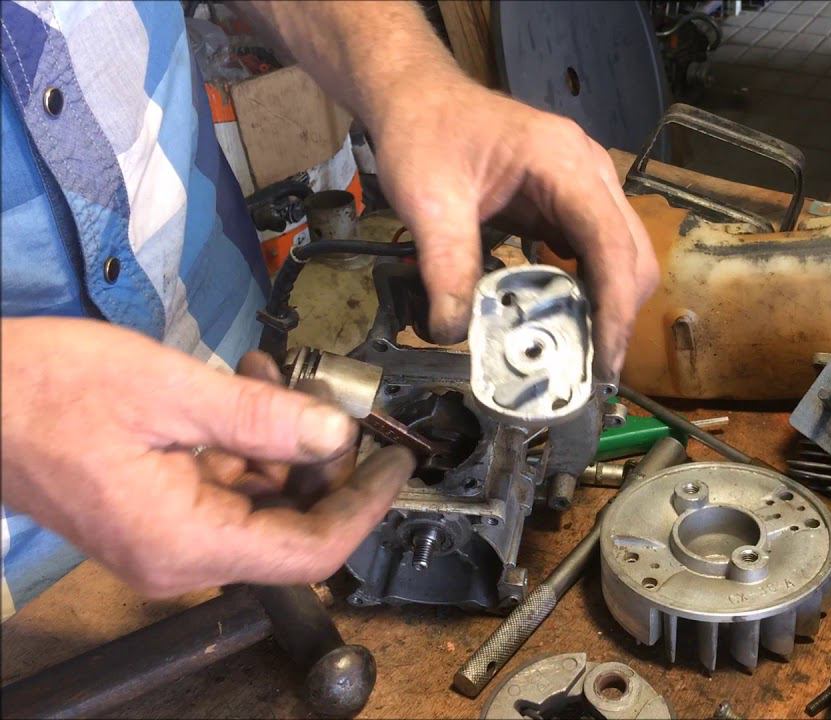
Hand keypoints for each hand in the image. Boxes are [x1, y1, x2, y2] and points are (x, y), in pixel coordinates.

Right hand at [0, 317, 412, 596]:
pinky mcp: (151, 514)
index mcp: (187, 542)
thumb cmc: (47, 390)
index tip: (396, 459)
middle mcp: (180, 558)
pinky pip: (224, 489)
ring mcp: (164, 540)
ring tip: (272, 376)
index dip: (365, 505)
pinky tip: (244, 389)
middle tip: (325, 395)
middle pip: (292, 527)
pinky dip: (245, 442)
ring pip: (261, 504)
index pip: (313, 550)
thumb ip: (262, 418)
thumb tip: (337, 433)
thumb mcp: (170, 391)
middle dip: (322, 461)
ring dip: (282, 442)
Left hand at [368, 82, 659, 378]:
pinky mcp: (572, 203)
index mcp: (564, 163)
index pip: (610, 243)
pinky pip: (597, 253)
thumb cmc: (425, 131)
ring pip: (623, 257)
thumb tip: (453, 332)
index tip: (605, 357)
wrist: (417, 95)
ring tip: (579, 353)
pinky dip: (588, 290)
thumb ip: (446, 266)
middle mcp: (590, 172)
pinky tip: (561, 317)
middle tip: (591, 369)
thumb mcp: (428, 200)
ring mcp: (586, 186)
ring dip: (606, 305)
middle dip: (617, 314)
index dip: (613, 305)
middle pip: (632, 255)